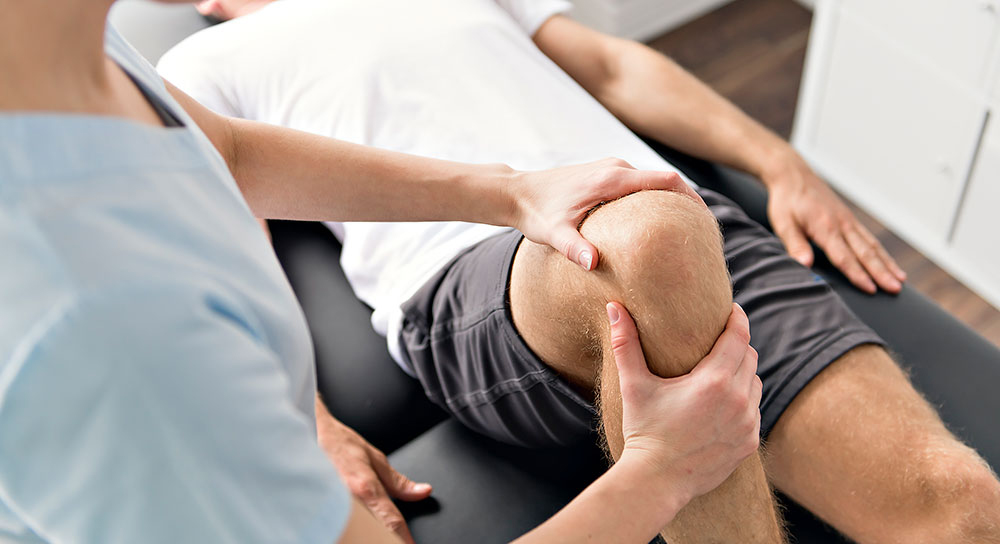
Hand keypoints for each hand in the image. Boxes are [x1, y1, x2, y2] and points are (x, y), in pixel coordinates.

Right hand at [316, 407, 429, 543]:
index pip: (391, 521)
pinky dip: (349, 530)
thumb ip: (398, 482)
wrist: (306, 435)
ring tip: (373, 532)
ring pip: (356, 532)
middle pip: (374, 532)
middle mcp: (349, 502)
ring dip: (367, 533)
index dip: (404, 539)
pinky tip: (354, 530)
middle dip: (386, 537)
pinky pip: (339, 527)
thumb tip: (422, 492)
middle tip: (396, 538)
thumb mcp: (374, 458)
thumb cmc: (338, 445)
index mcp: (365, 488)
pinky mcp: (321, 512)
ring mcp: (333, 508)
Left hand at [512, 158, 703, 270]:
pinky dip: (654, 201)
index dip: (692, 198)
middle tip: (705, 233)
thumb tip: (594, 264)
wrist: (516, 192)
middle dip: (688, 203)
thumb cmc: (535, 212)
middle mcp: (616, 167)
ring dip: (672, 202)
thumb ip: (574, 248)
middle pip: (666, 180)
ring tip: (687, 231)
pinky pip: (639, 185)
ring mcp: (611, 169)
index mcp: (612, 178)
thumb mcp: (553, 233)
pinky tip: (658, 225)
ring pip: (653, 182)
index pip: (666, 180)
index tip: (708, 221)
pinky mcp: (605, 175)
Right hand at [607, 301, 760, 501]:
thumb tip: (614, 307)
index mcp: (713, 381)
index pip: (738, 337)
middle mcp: (738, 400)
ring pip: (755, 384)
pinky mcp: (750, 443)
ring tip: (722, 372)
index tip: (731, 309)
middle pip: (750, 358)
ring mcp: (747, 424)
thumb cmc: (643, 431)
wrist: (656, 480)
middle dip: (737, 345)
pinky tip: (724, 404)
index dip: (737, 319)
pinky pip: (755, 411)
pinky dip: (744, 402)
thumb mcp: (634, 385)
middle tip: (721, 341)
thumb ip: (625, 344)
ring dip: (743, 374)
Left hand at [762, 154, 905, 293]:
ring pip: (872, 245)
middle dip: (882, 272)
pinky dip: (881, 252)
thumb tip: (804, 265)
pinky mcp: (849, 219)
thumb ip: (795, 244)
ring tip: (900, 280)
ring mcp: (848, 221)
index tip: (871, 289)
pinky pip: (869, 238)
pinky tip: (889, 263)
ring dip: (887, 264)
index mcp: (825, 227)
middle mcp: (842, 224)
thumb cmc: (786, 201)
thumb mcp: (783, 223)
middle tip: (896, 289)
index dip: (857, 274)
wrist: (793, 175)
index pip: (844, 257)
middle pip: (865, 253)